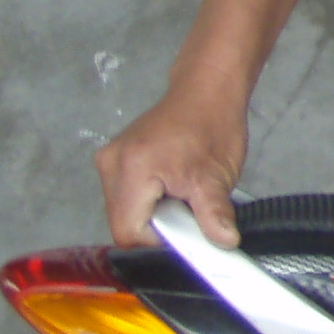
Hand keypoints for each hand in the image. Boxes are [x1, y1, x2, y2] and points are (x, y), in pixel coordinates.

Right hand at [96, 89, 246, 248]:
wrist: (207, 91)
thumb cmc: (212, 126)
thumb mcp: (217, 177)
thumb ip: (215, 215)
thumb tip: (224, 242)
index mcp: (131, 170)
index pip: (128, 232)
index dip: (158, 241)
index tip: (184, 228)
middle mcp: (110, 164)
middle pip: (122, 223)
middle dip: (157, 226)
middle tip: (186, 207)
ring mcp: (109, 159)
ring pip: (123, 211)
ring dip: (152, 212)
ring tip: (180, 192)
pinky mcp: (114, 157)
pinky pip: (125, 195)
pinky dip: (147, 199)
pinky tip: (169, 185)